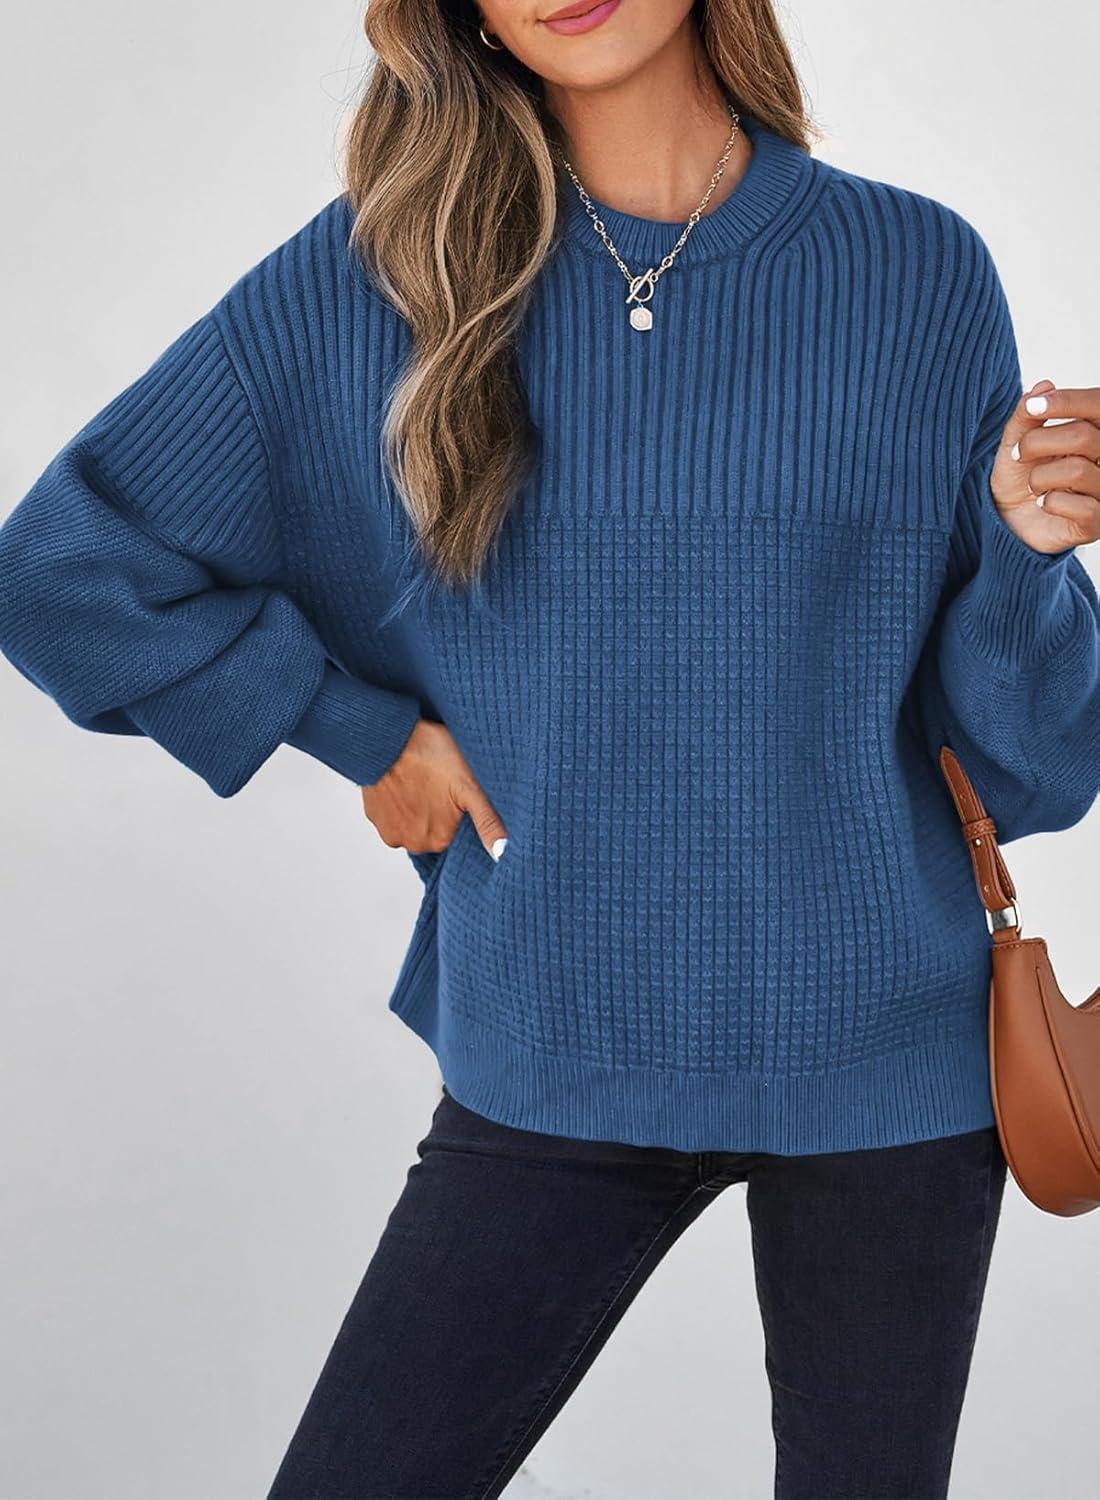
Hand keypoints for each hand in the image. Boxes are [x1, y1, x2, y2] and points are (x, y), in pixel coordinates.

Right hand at [360, 718, 508, 861]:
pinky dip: (398, 801)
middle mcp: (413, 843)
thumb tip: (503, 854)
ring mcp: (390, 830)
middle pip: (434, 829)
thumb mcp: (470, 786)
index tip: (455, 791)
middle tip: (438, 783)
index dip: (458, 810)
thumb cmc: (431, 756)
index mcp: (439, 839)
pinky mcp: (373, 816)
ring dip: (418, 807)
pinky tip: (405, 781)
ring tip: (421, 780)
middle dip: (437, 811)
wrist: (389, 738)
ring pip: (413, 823)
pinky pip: (392, 814)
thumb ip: (488, 822)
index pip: (456, 830)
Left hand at [991, 379, 1099, 553]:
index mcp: (1094, 432)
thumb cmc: (1019, 477)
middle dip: (1039, 443)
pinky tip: (1044, 504)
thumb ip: (1027, 415)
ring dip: (1040, 477)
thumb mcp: (1015, 442)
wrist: (1008, 521)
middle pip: (1084, 436)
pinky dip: (1050, 502)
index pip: (1098, 405)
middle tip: (1019, 455)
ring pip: (1077, 470)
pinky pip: (1081, 506)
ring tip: (1033, 485)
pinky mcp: (1097, 522)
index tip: (1033, 407)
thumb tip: (1044, 386)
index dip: (1067, 401)